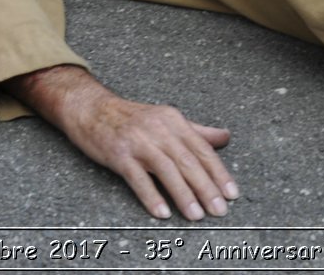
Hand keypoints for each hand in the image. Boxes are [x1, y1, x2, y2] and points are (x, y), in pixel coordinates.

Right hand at [14, 66, 236, 220]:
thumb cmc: (132, 118)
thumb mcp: (166, 119)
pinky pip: (138, 178)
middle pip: (188, 161)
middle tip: (220, 210)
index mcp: (173, 120)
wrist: (91, 109)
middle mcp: (159, 129)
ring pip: (167, 170)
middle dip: (207, 188)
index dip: (219, 172)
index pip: (202, 149)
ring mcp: (138, 141)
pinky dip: (151, 196)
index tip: (232, 193)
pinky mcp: (119, 154)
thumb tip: (225, 137)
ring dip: (183, 194)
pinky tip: (162, 212)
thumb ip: (197, 131)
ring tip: (196, 215)